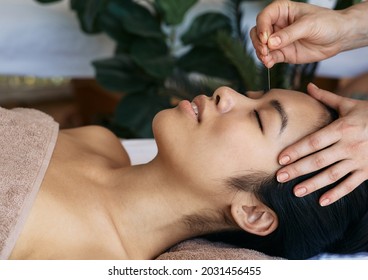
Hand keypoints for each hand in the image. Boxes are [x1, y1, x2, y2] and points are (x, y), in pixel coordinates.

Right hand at [250, 0, 350, 67]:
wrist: (339, 37)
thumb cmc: (327, 23)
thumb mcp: (309, 25)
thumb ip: (289, 34)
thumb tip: (271, 43)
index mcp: (282, 11)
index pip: (264, 17)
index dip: (262, 27)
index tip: (266, 39)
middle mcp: (277, 25)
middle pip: (257, 32)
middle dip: (258, 42)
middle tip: (265, 50)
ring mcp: (279, 40)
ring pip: (260, 45)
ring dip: (260, 53)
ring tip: (267, 58)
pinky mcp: (282, 53)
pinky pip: (269, 57)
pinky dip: (267, 61)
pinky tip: (269, 64)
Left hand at [276, 83, 367, 205]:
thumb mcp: (349, 104)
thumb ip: (327, 98)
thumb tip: (308, 86)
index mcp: (342, 128)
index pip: (314, 141)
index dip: (297, 150)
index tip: (280, 159)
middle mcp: (349, 145)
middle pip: (319, 160)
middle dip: (298, 169)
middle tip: (280, 177)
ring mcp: (359, 160)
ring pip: (332, 175)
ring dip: (313, 184)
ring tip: (295, 191)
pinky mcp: (367, 172)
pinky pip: (350, 185)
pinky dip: (337, 194)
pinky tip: (322, 201)